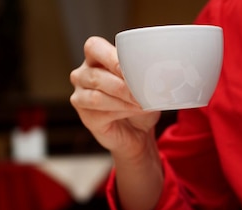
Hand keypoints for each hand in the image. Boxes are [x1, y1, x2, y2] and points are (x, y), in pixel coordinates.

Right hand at [69, 36, 159, 159]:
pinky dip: (121, 112)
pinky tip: (134, 112)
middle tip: (143, 93)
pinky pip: (99, 113)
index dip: (112, 58)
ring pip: (96, 96)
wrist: (139, 131)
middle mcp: (83, 75)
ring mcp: (81, 96)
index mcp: (97, 58)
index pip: (94, 47)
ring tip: (142, 104)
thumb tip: (160, 74)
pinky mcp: (86, 117)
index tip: (133, 68)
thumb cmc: (140, 101)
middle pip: (96, 75)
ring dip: (123, 101)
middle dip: (123, 86)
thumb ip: (147, 75)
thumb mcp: (147, 85)